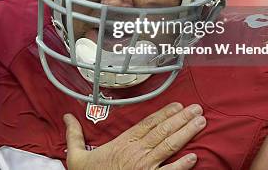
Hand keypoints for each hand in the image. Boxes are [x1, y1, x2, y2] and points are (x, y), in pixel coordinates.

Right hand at [64, 102, 205, 169]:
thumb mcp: (76, 156)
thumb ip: (74, 135)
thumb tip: (67, 116)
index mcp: (123, 143)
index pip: (147, 124)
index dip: (164, 113)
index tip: (177, 105)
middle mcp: (137, 152)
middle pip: (163, 131)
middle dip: (182, 119)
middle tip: (197, 109)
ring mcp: (146, 167)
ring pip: (170, 146)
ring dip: (187, 134)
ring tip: (200, 123)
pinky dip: (182, 165)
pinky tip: (194, 156)